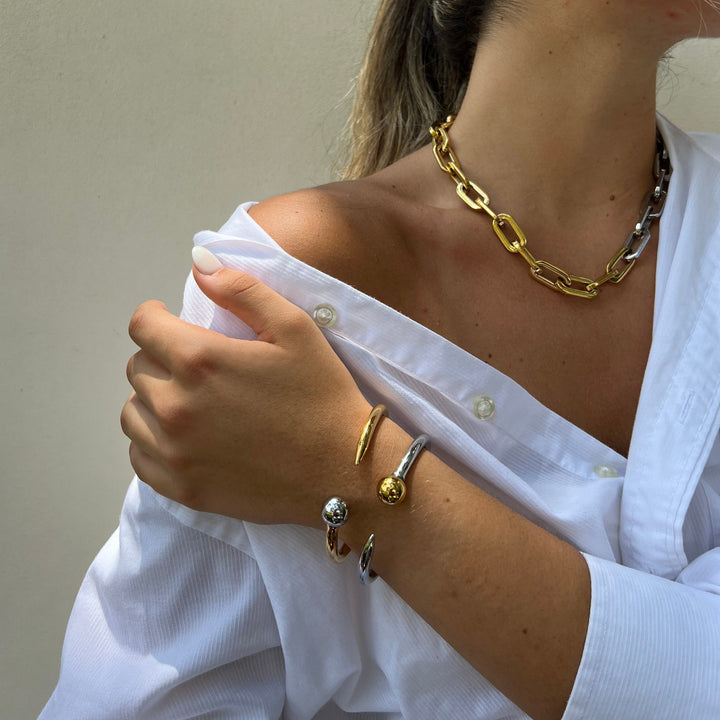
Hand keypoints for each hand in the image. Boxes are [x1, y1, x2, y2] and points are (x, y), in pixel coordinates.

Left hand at [121, 247, 370, 525]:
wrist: (343, 470)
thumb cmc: (322, 395)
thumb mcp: (294, 328)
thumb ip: (242, 290)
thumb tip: (198, 263)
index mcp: (199, 360)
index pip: (142, 325)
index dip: (155, 316)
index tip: (171, 321)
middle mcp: (174, 406)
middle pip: (137, 368)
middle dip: (160, 357)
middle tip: (197, 366)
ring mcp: (174, 453)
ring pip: (132, 412)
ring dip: (153, 399)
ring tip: (188, 401)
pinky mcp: (181, 488)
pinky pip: (139, 456)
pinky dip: (153, 442)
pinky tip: (184, 438)